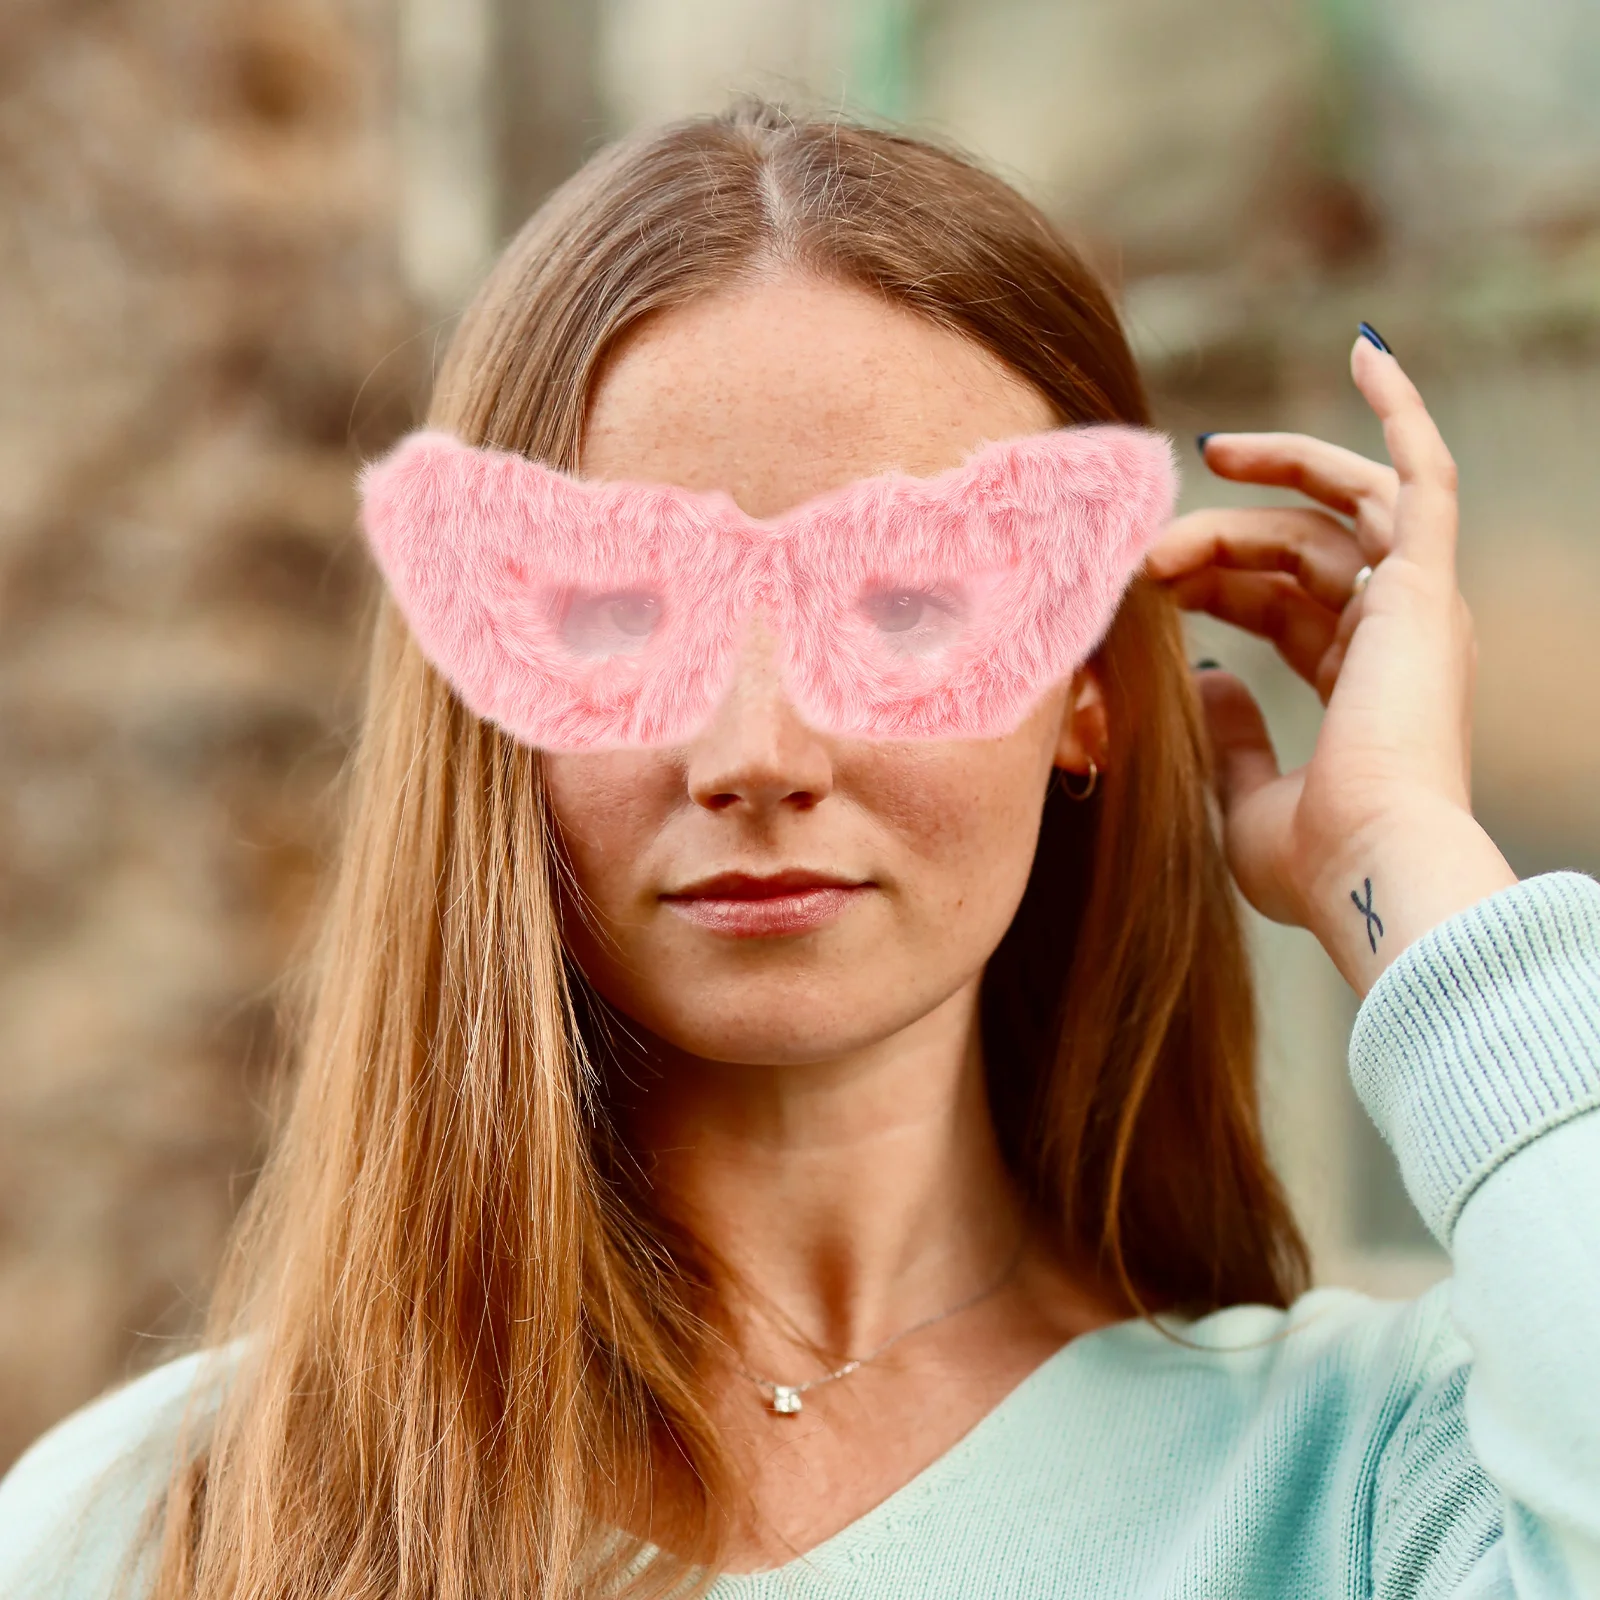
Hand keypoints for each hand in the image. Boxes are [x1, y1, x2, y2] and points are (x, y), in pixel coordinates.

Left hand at [1144, 332, 1517, 995]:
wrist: (1368, 869)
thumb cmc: (1312, 860)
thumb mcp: (1243, 796)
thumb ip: (1227, 736)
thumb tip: (1201, 680)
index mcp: (1360, 683)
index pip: (1281, 600)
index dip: (1211, 581)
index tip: (1145, 582)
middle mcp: (1396, 635)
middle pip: (1296, 550)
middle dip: (1217, 539)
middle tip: (1145, 548)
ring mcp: (1416, 606)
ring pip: (1330, 511)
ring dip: (1258, 486)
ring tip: (1192, 469)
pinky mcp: (1423, 582)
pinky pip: (1421, 473)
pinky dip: (1399, 411)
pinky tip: (1365, 352)